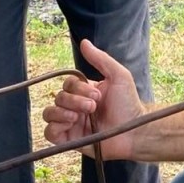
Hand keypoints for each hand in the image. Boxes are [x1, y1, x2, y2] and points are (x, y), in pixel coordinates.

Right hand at [42, 39, 145, 160]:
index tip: (97, 94)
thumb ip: (101, 59)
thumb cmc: (129, 104)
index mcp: (85, 93)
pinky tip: (70, 124)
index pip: (68, 85)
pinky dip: (54, 127)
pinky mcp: (69, 140)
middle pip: (58, 97)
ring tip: (77, 116)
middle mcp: (75, 107)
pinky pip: (49, 133)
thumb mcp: (118, 76)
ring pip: (49, 113)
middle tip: (93, 106)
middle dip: (74, 101)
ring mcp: (71, 124)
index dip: (78, 88)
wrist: (134, 131)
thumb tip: (84, 42)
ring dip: (61, 112)